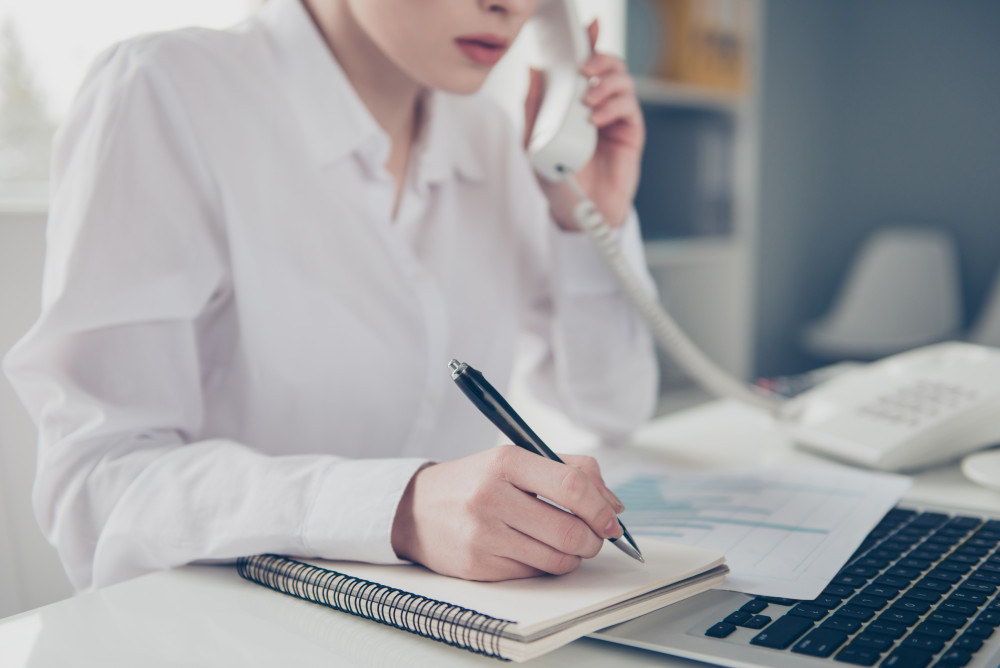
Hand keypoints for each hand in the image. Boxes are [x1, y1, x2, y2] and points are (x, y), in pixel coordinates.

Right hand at [391, 445, 625, 580]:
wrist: (416, 509)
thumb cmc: (476, 482)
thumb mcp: (515, 461)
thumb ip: (569, 471)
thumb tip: (614, 505)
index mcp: (506, 461)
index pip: (571, 486)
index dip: (601, 507)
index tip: (612, 519)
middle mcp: (491, 496)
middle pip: (569, 530)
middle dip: (593, 540)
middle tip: (595, 538)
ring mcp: (483, 534)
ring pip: (556, 559)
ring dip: (573, 557)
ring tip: (566, 544)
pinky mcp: (477, 566)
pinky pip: (533, 574)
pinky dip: (545, 567)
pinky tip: (534, 552)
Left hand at [524, 19, 644, 229]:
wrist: (578, 213)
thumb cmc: (558, 180)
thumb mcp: (534, 142)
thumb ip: (533, 107)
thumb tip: (533, 71)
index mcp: (575, 102)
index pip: (584, 65)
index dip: (589, 43)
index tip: (589, 28)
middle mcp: (598, 104)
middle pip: (608, 66)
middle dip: (599, 58)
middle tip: (585, 67)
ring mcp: (616, 117)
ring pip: (622, 80)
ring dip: (606, 83)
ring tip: (588, 99)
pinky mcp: (630, 132)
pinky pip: (628, 107)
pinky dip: (613, 106)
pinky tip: (597, 119)